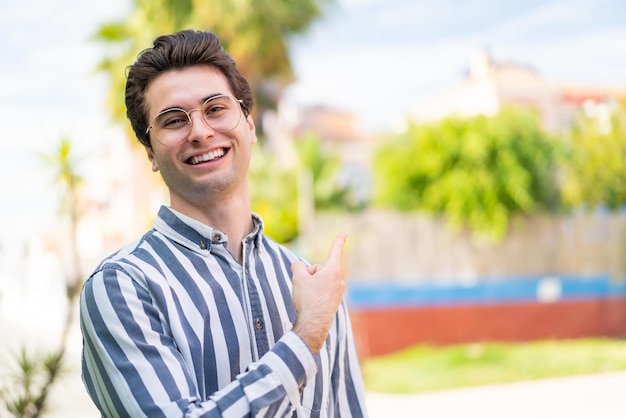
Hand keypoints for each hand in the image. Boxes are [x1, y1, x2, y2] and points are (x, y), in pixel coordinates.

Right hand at [291, 233, 346, 353]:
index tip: (345, 232)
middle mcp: (339, 281)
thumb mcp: (298, 278)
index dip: (339, 241)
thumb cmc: (308, 300)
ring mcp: (337, 293)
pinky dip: (314, 295)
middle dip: (309, 275)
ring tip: (307, 299)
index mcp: (333, 271)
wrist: (313, 325)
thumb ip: (297, 266)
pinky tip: (310, 305)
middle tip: (305, 288)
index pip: (335, 251)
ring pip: (319, 282)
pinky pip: (320, 292)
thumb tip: (299, 266)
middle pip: (319, 269)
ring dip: (310, 286)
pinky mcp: (334, 302)